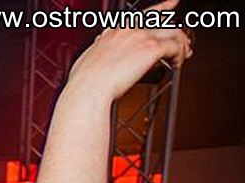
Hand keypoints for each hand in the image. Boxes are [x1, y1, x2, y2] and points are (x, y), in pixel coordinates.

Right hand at [67, 1, 191, 102]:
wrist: (88, 89)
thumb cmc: (85, 81)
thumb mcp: (89, 59)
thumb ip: (99, 51)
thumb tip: (102, 51)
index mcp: (114, 32)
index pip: (142, 15)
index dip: (161, 8)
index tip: (171, 4)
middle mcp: (129, 30)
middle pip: (163, 22)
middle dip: (176, 32)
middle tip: (183, 42)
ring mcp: (141, 37)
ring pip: (173, 32)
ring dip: (181, 44)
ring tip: (182, 56)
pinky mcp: (151, 48)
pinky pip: (175, 47)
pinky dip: (179, 56)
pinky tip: (177, 64)